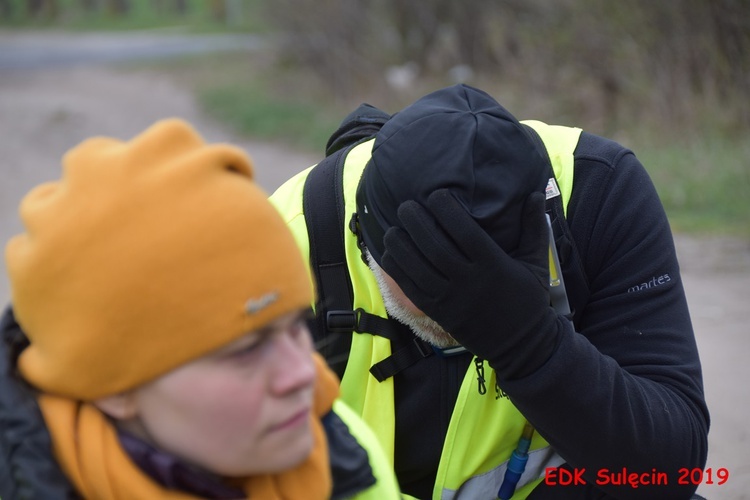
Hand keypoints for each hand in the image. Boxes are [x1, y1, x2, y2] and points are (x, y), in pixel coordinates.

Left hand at [381, 189, 558, 379]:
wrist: (522, 346)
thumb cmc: (528, 301)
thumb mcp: (537, 264)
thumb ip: (534, 228)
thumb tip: (535, 193)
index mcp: (493, 265)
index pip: (464, 231)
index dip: (447, 210)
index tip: (436, 195)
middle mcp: (469, 281)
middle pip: (435, 247)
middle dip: (416, 223)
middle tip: (405, 207)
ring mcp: (451, 299)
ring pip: (418, 267)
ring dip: (401, 245)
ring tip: (391, 228)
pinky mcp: (439, 313)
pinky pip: (412, 289)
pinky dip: (397, 270)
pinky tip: (389, 254)